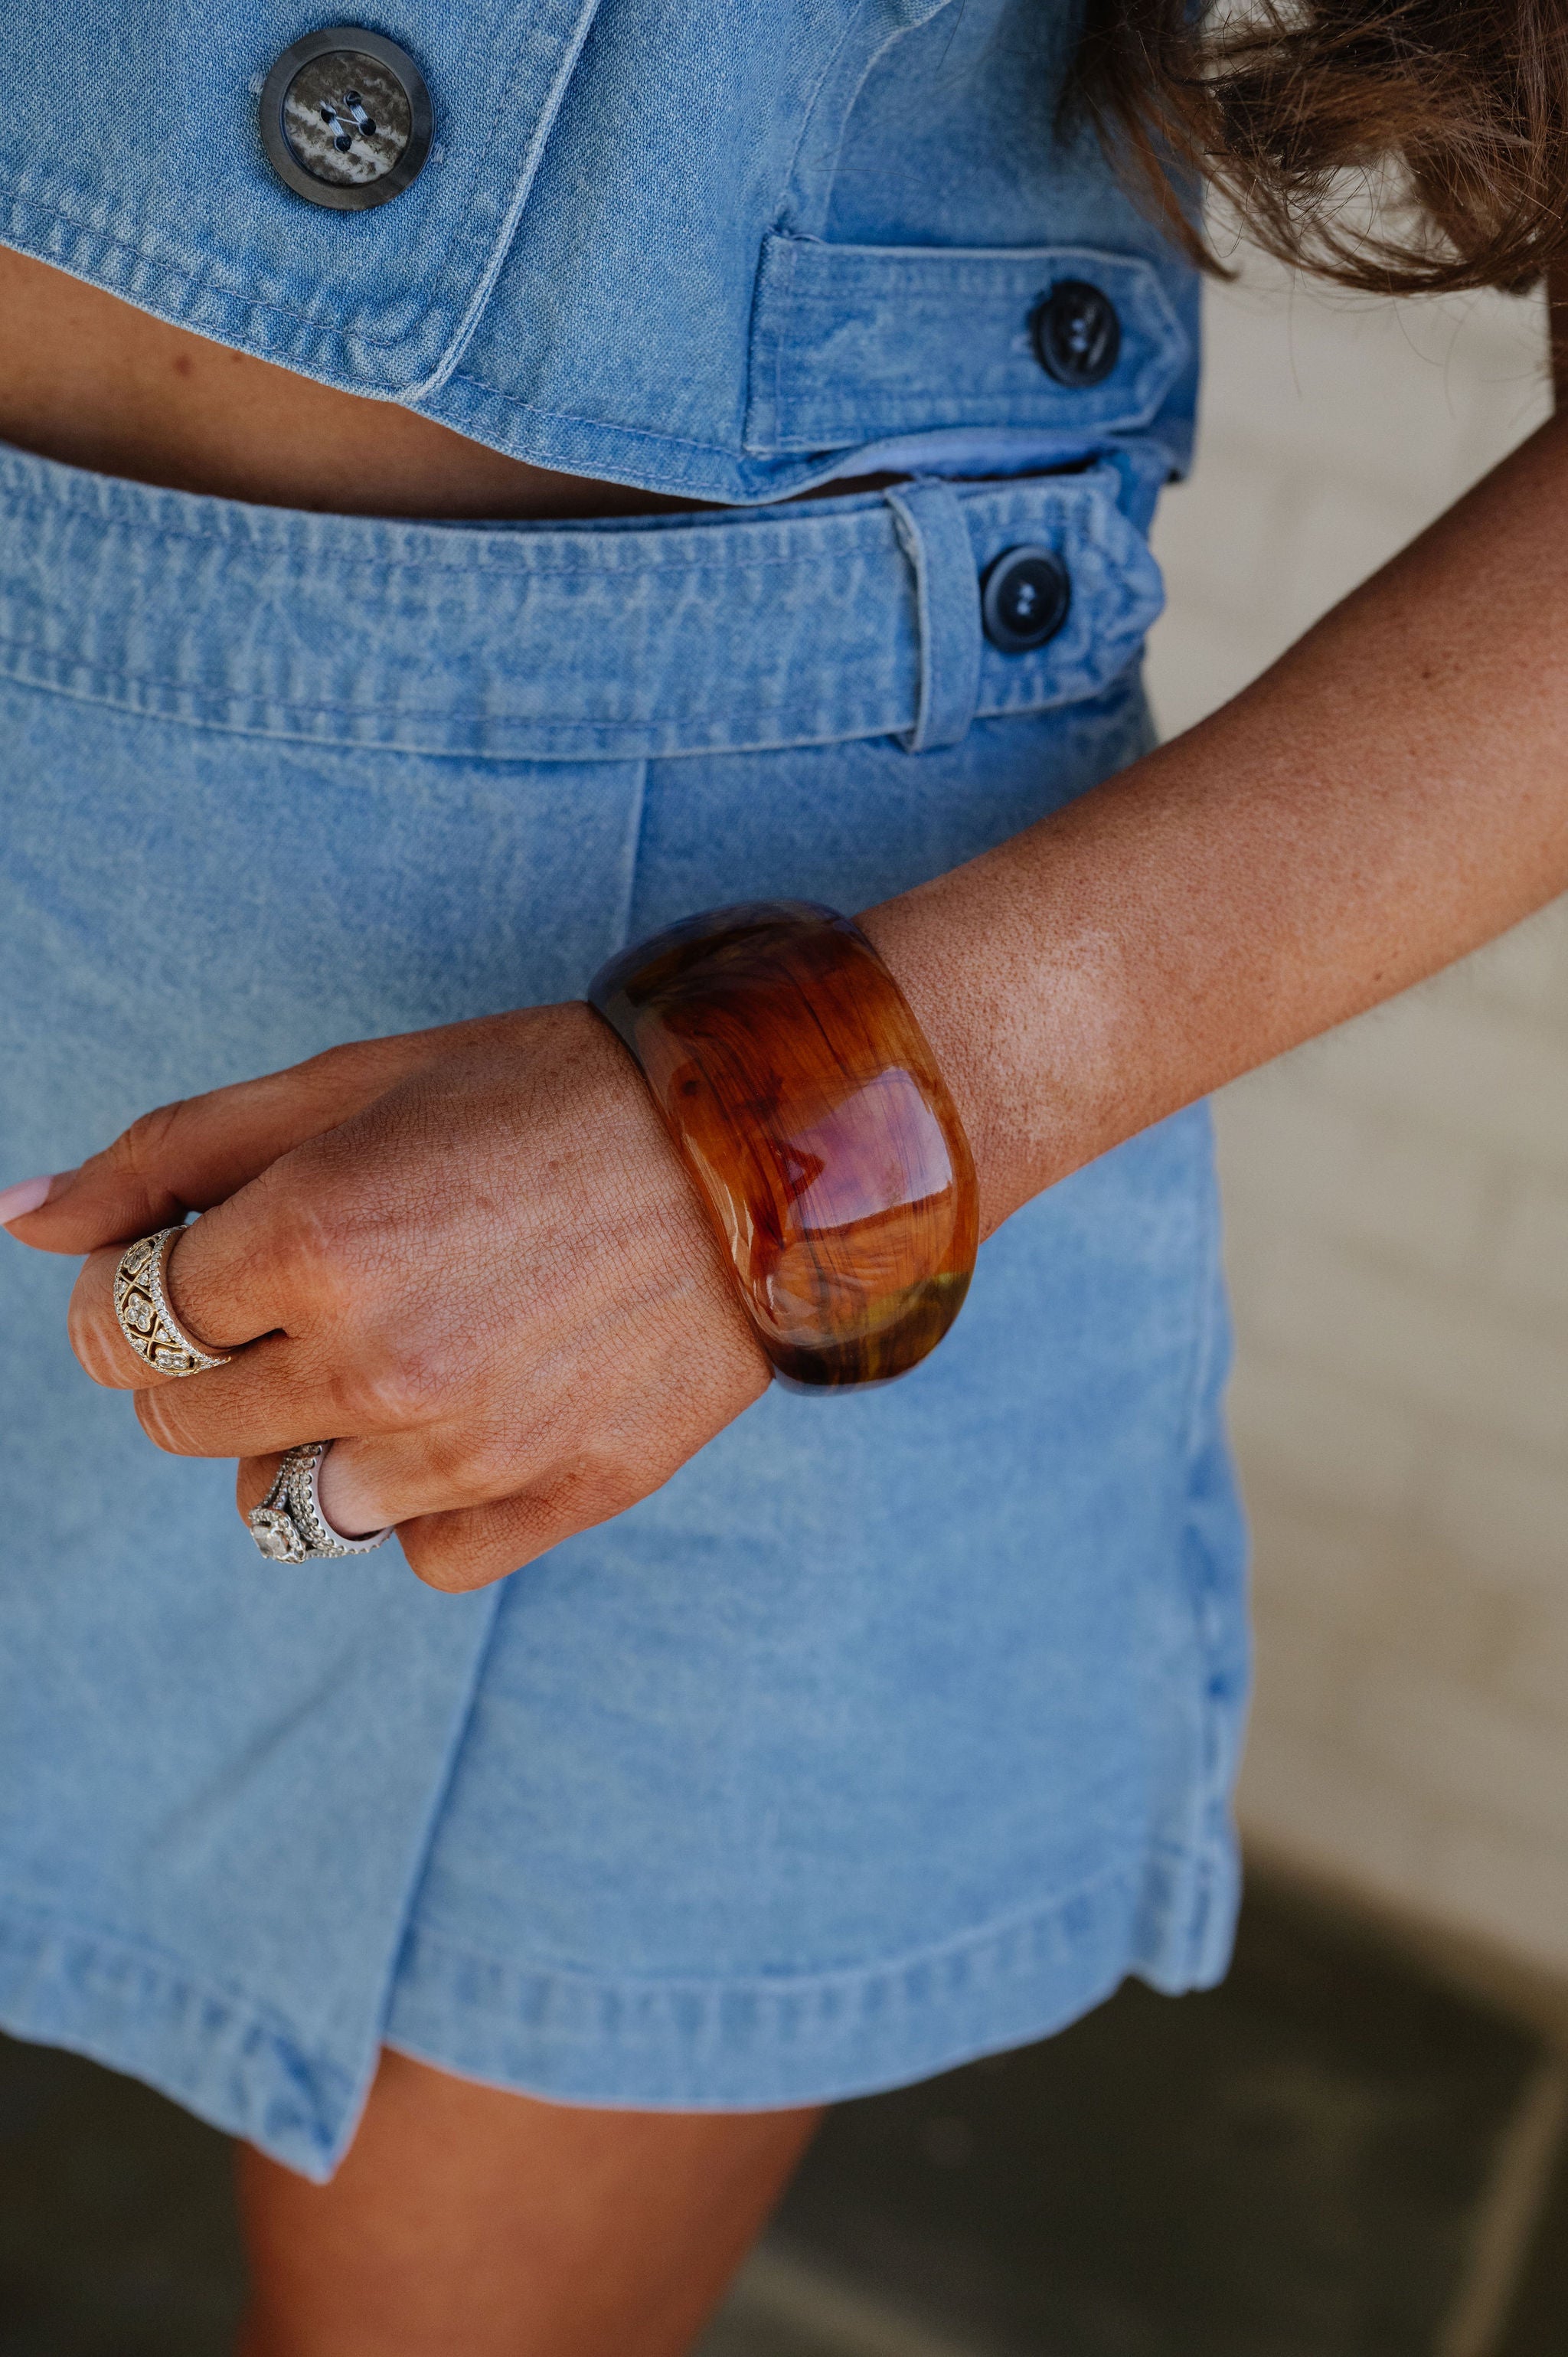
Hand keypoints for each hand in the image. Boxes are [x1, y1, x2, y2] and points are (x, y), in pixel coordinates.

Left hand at [4, 1007, 769, 1589]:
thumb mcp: (346, 1081)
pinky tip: (478, 1409)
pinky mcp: (554, 1500)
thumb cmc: (544, 1091)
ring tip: (409, 1349)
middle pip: (183, 1429)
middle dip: (214, 1365)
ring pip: (294, 1506)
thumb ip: (169, 1154)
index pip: (117, 1328)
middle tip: (311, 1296)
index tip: (202, 1262)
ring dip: (318, 1437)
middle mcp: (374, 1365)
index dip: (145, 1289)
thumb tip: (16, 1217)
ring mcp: (467, 1449)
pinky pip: (417, 1553)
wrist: (759, 1145)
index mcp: (308, 1240)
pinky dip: (425, 1499)